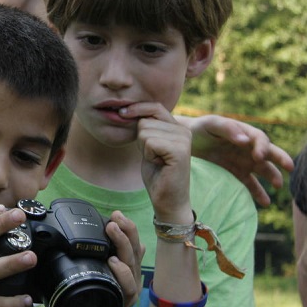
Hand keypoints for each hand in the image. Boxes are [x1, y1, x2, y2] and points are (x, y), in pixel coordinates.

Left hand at [105, 210, 143, 306]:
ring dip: (122, 244)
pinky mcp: (126, 302)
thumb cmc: (94, 293)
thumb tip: (112, 229)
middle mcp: (133, 275)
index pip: (133, 242)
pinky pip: (128, 286)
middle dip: (126, 230)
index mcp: (129, 265)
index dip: (127, 227)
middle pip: (134, 249)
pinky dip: (122, 273)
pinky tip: (114, 262)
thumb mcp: (102, 269)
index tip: (116, 215)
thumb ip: (109, 253)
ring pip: (132, 263)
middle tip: (115, 218)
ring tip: (112, 230)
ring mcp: (131, 289)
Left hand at [121, 103, 193, 222]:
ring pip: (145, 131)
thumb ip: (146, 128)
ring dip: (144, 149)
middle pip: (145, 121)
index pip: (155, 107)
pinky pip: (150, 142)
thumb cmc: (157, 174)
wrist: (167, 199)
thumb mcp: (148, 146)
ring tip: (156, 160)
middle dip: (140, 140)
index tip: (122, 113)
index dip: (137, 108)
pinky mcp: (179, 150)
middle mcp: (184, 130)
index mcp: (178, 127)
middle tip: (153, 156)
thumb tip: (127, 110)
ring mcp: (183, 139)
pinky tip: (158, 164)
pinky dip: (147, 154)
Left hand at [179, 114, 293, 205]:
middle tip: (290, 167)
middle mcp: (249, 147)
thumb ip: (228, 129)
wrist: (187, 139)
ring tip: (278, 186)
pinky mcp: (237, 172)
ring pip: (263, 169)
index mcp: (244, 132)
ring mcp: (244, 160)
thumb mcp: (212, 124)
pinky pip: (250, 183)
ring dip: (273, 177)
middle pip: (269, 153)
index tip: (259, 156)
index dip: (262, 147)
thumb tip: (245, 140)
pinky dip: (258, 193)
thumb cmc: (201, 128)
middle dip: (280, 159)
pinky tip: (265, 203)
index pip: (260, 139)